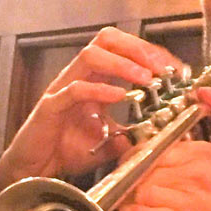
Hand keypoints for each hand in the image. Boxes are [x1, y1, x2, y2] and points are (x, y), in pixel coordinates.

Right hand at [0, 27, 180, 193]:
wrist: (35, 172)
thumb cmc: (67, 151)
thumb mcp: (109, 142)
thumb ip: (132, 133)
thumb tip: (159, 135)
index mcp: (94, 79)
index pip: (123, 49)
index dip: (150, 53)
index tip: (175, 68)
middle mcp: (79, 76)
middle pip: (107, 39)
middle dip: (138, 48)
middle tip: (162, 67)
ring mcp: (63, 88)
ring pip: (91, 55)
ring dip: (123, 63)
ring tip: (146, 78)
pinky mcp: (51, 106)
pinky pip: (75, 89)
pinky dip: (99, 89)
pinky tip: (120, 96)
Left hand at [117, 87, 210, 210]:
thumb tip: (205, 89)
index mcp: (204, 153)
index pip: (156, 148)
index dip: (136, 154)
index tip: (130, 162)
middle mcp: (197, 175)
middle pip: (147, 170)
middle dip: (130, 176)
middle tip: (123, 183)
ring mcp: (194, 204)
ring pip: (147, 192)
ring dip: (131, 197)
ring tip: (125, 199)